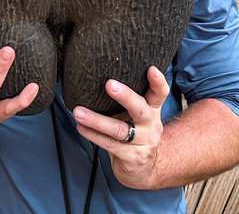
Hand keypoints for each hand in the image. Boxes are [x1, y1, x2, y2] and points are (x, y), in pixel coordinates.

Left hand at [72, 66, 169, 189]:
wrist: (145, 169)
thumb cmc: (136, 135)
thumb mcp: (138, 116)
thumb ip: (128, 100)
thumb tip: (99, 78)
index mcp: (153, 110)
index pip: (159, 93)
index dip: (157, 81)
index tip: (151, 69)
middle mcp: (151, 124)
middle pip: (140, 108)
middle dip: (125, 96)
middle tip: (109, 84)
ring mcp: (143, 142)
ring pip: (119, 129)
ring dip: (96, 119)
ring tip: (78, 112)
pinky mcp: (132, 157)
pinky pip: (109, 144)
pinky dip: (93, 134)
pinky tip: (81, 127)